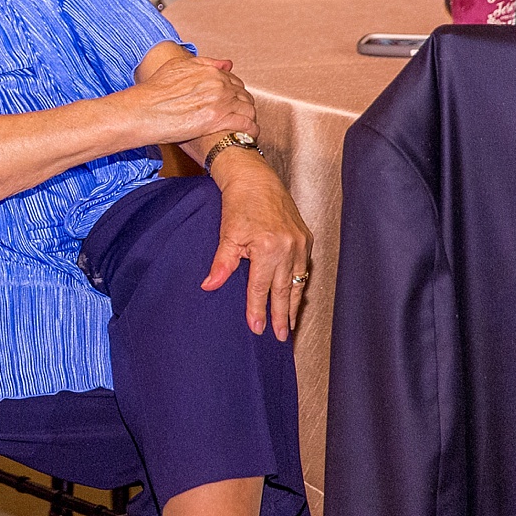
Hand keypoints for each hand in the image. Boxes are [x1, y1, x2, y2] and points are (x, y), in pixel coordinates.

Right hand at [125, 52, 256, 145]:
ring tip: (247, 125)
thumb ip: (205, 63)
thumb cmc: (154, 91)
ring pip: (248, 109)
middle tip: (240, 114)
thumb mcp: (177, 67)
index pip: (234, 80)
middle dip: (244, 104)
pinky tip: (249, 134)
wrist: (143, 111)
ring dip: (249, 117)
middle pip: (243, 95)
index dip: (235, 92)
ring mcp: (220, 101)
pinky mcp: (218, 120)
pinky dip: (251, 129)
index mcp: (210, 71)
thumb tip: (226, 63)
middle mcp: (218, 84)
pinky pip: (245, 124)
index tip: (233, 100)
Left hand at [201, 151, 311, 338]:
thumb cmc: (239, 204)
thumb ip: (221, 264)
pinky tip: (296, 296)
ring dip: (294, 304)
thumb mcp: (227, 235)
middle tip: (280, 337)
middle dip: (282, 316)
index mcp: (268, 249)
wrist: (256, 179)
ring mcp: (300, 244)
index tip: (257, 329)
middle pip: (284, 291)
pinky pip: (304, 268)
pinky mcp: (305, 238)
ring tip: (290, 324)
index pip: (260, 288)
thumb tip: (209, 287)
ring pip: (298, 282)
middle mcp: (288, 248)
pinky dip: (300, 284)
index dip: (257, 310)